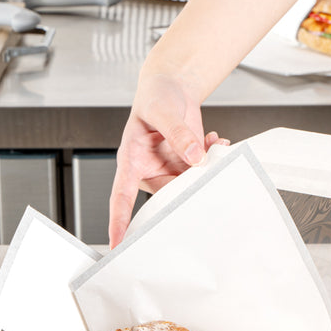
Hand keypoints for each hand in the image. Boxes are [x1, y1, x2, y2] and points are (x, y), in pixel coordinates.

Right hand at [108, 73, 227, 246]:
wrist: (171, 88)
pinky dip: (213, 158)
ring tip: (210, 142)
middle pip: (168, 195)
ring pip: (190, 185)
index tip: (117, 243)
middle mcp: (150, 171)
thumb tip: (194, 155)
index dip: (118, 221)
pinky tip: (213, 140)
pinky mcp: (187, 167)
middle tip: (201, 164)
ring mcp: (170, 171)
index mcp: (131, 162)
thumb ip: (177, 133)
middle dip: (189, 185)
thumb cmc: (155, 97)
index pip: (121, 197)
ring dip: (206, 167)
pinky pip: (202, 173)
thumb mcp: (162, 111)